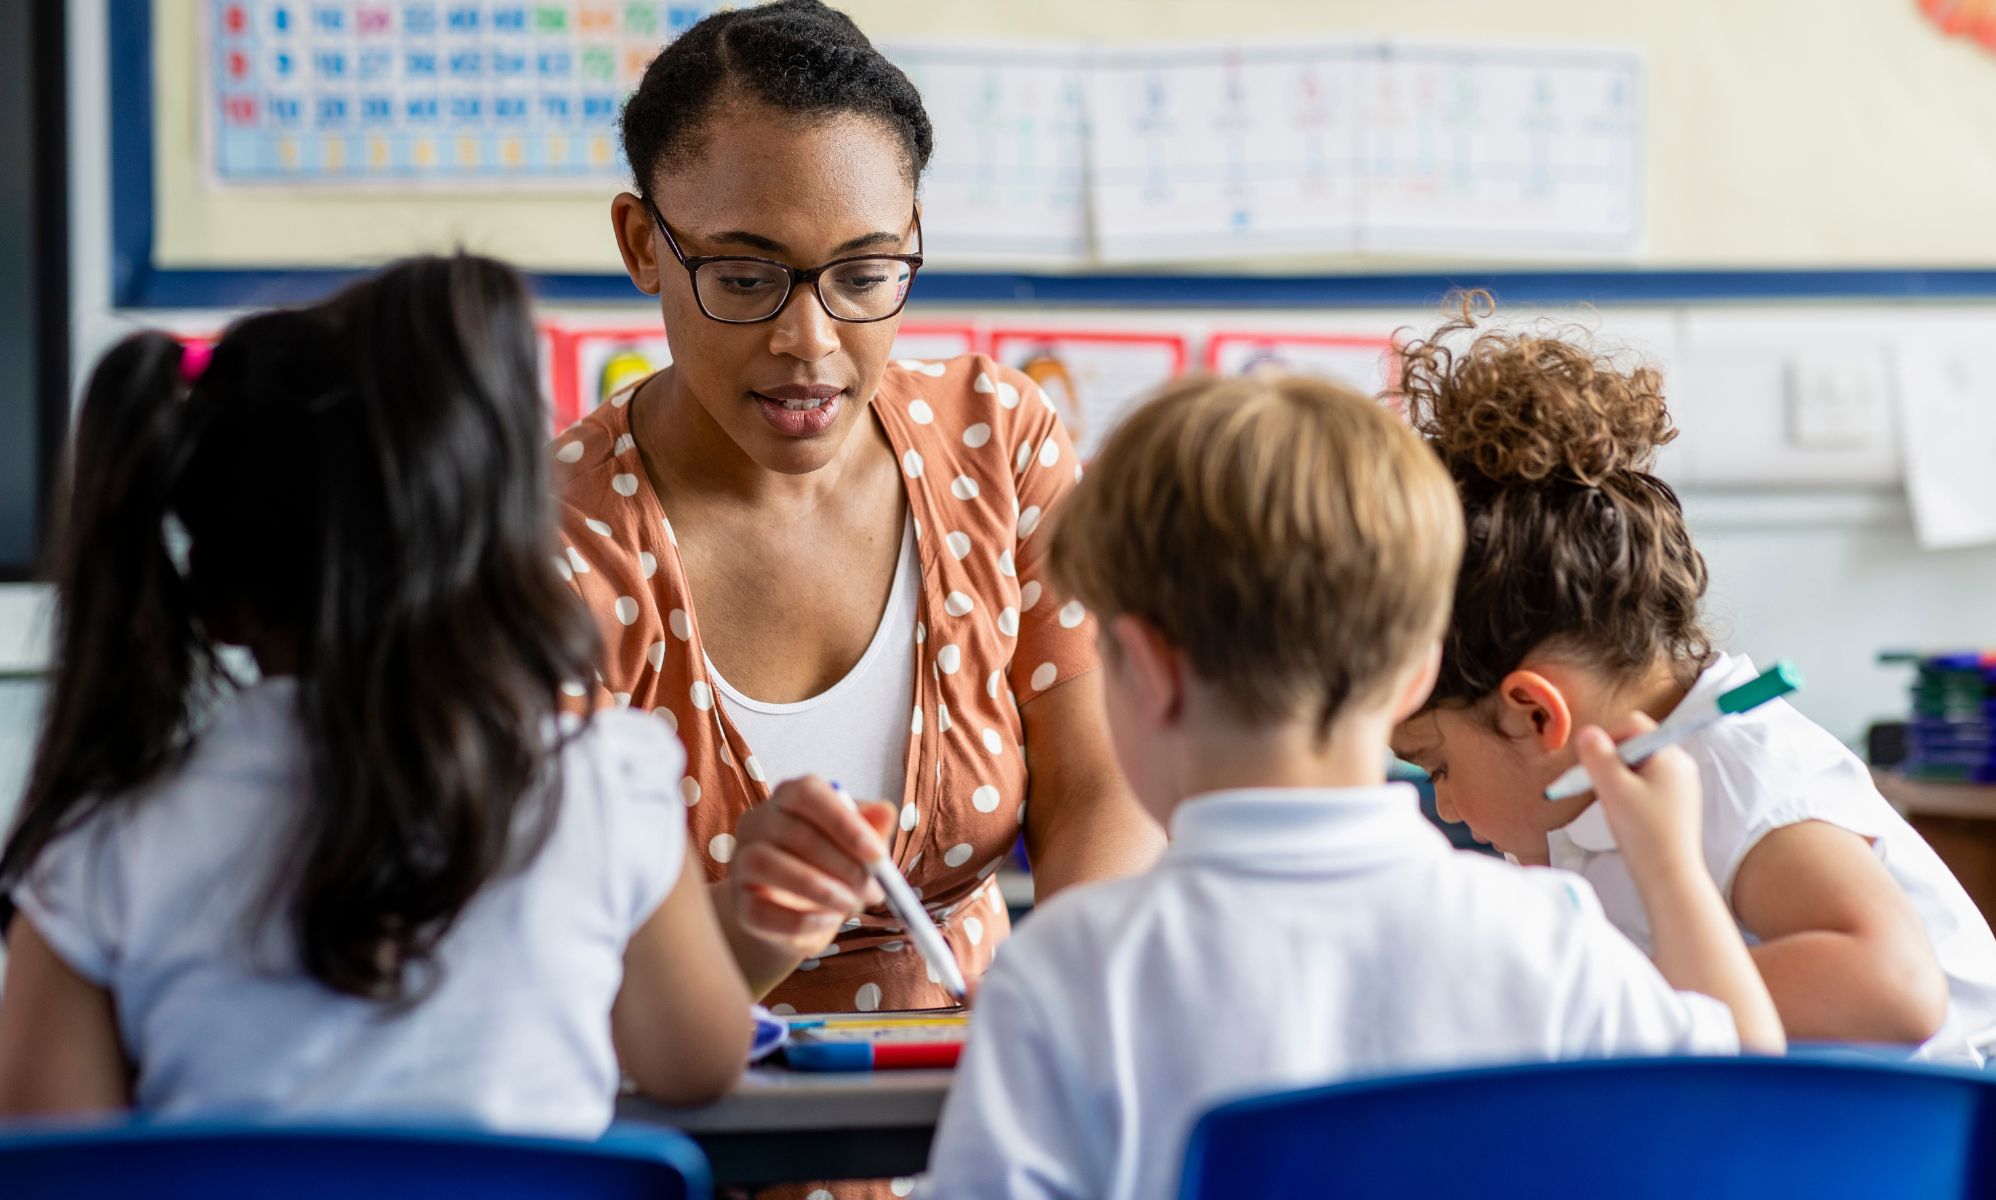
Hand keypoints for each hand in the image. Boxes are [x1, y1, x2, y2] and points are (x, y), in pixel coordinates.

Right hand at [725, 775, 894, 960]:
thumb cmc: (831, 866)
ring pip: (767, 863)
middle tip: (875, 890)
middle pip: (795, 833)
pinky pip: (760, 910)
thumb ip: (872, 829)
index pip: (808, 794)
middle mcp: (758, 821)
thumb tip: (885, 810)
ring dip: (817, 887)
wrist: (798, 912)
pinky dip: (798, 919)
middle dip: (842, 865)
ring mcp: (741, 861)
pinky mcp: (739, 903)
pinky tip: (827, 921)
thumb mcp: (857, 847)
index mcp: (789, 796)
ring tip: (850, 904)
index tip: (877, 856)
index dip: (844, 823)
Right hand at [1575, 714, 1704, 886]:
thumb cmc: (1644, 834)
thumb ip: (1597, 756)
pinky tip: (1625, 812)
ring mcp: (1680, 784)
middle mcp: (1680, 765)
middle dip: (1611, 760)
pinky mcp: (1676, 801)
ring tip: (1613, 802)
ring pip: (1639, 764)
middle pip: (1636, 743)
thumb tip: (1587, 733)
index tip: (1592, 762)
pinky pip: (1648, 782)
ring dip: (1618, 776)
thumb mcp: (1613, 790)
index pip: (1634, 724)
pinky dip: (1630, 790)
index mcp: (1669, 756)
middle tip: (1599, 785)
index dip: (1608, 737)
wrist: (1670, 875)